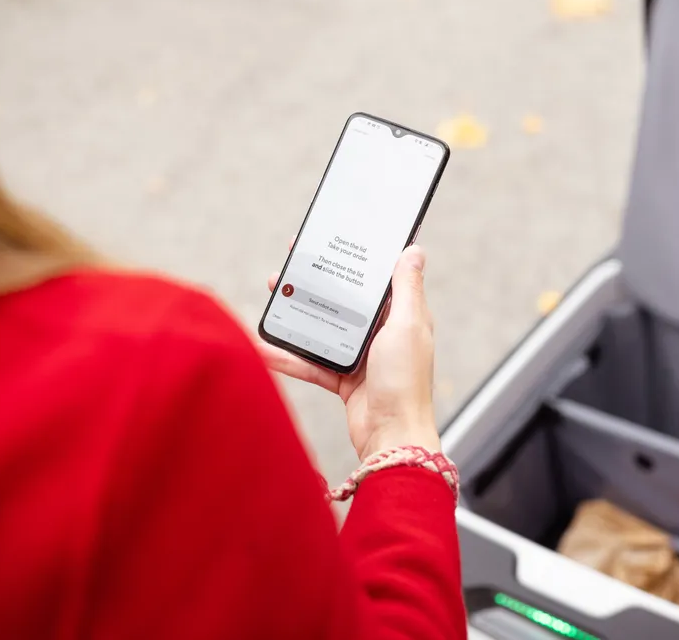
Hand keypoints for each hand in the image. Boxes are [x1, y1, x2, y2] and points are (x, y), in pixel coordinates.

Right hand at [263, 242, 440, 460]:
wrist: (392, 438)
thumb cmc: (405, 382)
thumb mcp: (407, 326)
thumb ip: (406, 288)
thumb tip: (415, 249)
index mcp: (402, 316)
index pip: (376, 278)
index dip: (355, 259)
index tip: (332, 239)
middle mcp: (382, 333)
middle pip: (344, 300)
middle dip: (317, 282)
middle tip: (291, 264)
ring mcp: (361, 356)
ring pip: (323, 327)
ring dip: (297, 313)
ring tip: (274, 294)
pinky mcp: (343, 378)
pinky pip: (311, 361)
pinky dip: (289, 356)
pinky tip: (264, 347)